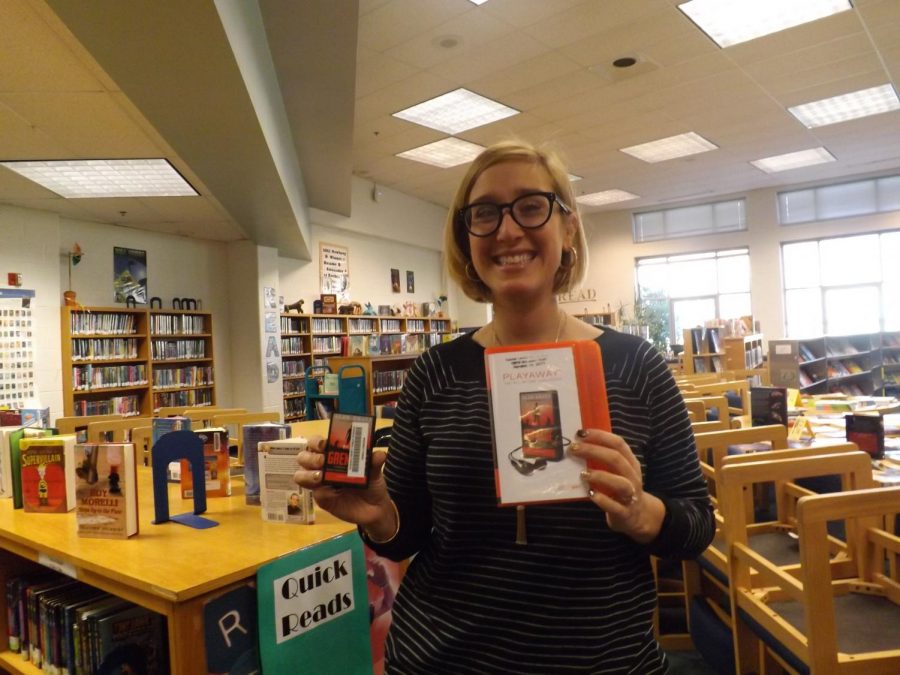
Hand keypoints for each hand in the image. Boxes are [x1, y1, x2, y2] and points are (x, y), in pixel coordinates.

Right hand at [293, 435, 394, 533]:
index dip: (317, 442)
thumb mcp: (374, 471)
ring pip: (300, 476)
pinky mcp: (322, 500)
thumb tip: (379, 454)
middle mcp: (322, 467)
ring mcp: (320, 484)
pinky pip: (315, 494)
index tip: (325, 444)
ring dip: (308, 475)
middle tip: (322, 461)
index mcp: (332, 455)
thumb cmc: (371, 483)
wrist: (375, 508)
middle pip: (303, 457)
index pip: (316, 443)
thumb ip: (374, 462)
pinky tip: (331, 493)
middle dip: (310, 458)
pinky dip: (321, 492)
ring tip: (320, 477)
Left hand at [568, 429, 664, 543]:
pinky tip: (590, 494)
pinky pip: (615, 506)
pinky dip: (602, 500)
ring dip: (600, 476)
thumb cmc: (620, 488)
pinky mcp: (625, 513)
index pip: (618, 443)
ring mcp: (630, 495)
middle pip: (616, 459)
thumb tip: (577, 445)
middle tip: (574, 449)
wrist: (638, 516)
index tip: (581, 433)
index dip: (600, 436)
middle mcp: (632, 476)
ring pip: (620, 483)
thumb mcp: (617, 471)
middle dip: (594, 451)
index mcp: (630, 462)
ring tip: (583, 474)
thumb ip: (602, 459)